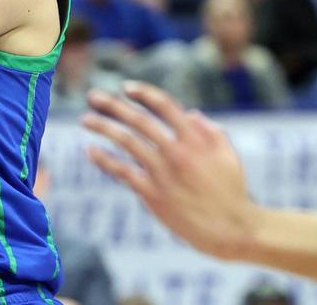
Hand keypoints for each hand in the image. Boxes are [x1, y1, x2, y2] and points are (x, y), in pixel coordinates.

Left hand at [82, 81, 259, 260]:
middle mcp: (177, 152)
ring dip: (102, 127)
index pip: (165, 106)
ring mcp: (163, 173)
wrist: (232, 230)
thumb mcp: (228, 155)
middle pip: (139, 120)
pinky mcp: (153, 194)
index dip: (144, 93)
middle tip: (93, 96)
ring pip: (126, 142)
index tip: (126, 87)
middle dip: (112, 105)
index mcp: (196, 139)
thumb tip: (190, 113)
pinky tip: (90, 150)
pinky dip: (104, 159)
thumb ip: (210, 131)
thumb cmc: (231, 191)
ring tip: (85, 119)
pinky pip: (122, 171)